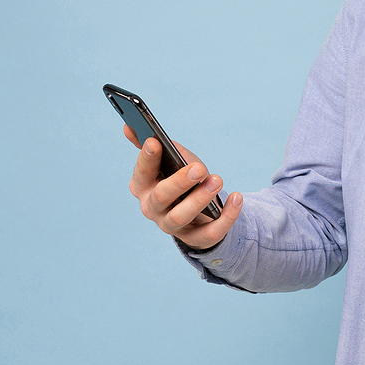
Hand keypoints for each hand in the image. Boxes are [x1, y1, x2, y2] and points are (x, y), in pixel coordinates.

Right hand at [123, 124, 243, 249]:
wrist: (198, 212)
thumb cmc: (181, 180)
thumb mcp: (169, 160)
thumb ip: (152, 145)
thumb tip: (128, 126)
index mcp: (143, 186)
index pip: (141, 173)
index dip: (147, 158)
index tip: (155, 142)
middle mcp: (152, 208)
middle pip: (161, 197)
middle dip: (180, 181)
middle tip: (199, 168)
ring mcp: (172, 226)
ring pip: (181, 216)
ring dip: (200, 198)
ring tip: (217, 180)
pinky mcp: (195, 238)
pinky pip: (210, 232)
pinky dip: (226, 216)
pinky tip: (237, 198)